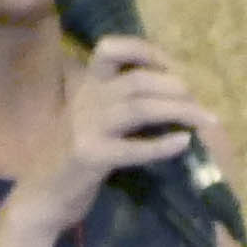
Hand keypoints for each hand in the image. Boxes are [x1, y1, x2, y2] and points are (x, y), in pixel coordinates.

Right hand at [42, 35, 226, 232]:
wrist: (41, 197)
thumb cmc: (73, 158)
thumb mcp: (92, 121)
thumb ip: (119, 104)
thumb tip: (173, 95)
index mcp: (87, 88)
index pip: (110, 50)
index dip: (145, 50)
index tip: (173, 65)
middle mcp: (85, 101)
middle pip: (138, 80)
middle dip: (176, 87)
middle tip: (200, 104)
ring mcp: (85, 129)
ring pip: (139, 108)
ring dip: (178, 111)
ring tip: (204, 120)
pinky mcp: (89, 156)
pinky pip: (131, 147)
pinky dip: (161, 145)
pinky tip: (182, 143)